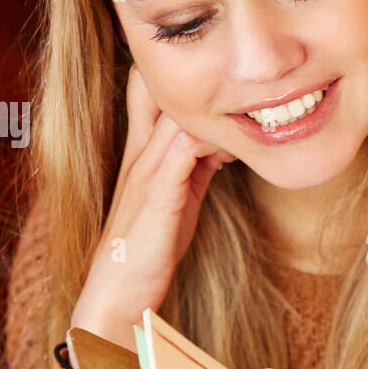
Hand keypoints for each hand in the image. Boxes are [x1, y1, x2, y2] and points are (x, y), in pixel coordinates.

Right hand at [70, 65, 234, 350]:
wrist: (117, 295)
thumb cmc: (148, 250)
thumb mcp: (178, 198)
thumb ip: (196, 166)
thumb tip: (227, 143)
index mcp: (139, 150)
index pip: (148, 89)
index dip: (181, 73)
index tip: (225, 76)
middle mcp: (138, 151)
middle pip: (153, 84)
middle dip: (194, 72)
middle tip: (241, 77)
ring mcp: (145, 170)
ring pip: (175, 111)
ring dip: (212, 103)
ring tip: (251, 100)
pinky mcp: (157, 193)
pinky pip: (186, 147)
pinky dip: (214, 138)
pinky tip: (239, 141)